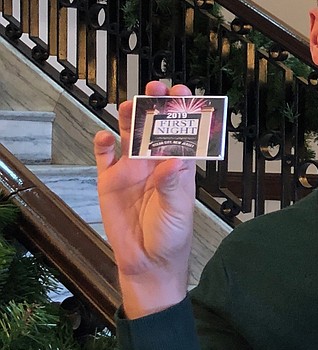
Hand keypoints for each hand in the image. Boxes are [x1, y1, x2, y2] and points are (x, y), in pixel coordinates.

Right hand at [94, 81, 197, 317]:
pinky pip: (105, 157)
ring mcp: (131, 170)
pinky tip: (104, 136)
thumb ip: (173, 184)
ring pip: (128, 135)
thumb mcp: (177, 210)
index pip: (182, 133)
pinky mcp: (110, 182)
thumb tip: (175, 159)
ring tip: (129, 105)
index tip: (182, 93)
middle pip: (154, 127)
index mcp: (178, 166)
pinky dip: (103, 144)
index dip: (182, 112)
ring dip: (128, 118)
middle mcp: (154, 163)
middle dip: (155, 106)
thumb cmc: (171, 235)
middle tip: (155, 87)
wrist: (147, 262)